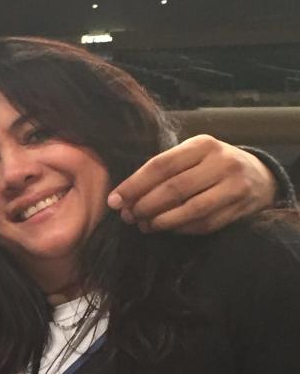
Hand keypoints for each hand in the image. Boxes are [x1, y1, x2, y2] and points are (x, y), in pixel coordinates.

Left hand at [108, 136, 276, 233]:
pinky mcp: (240, 208)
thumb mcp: (193, 155)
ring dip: (161, 221)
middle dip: (145, 205)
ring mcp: (234, 186)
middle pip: (174, 188)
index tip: (114, 200)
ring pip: (190, 209)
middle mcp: (221, 162)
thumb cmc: (212, 165)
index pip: (161, 165)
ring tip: (144, 225)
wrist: (260, 176)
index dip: (134, 185)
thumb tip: (124, 195)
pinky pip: (204, 223)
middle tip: (128, 216)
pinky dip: (181, 229)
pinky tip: (166, 229)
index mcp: (203, 144)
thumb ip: (164, 169)